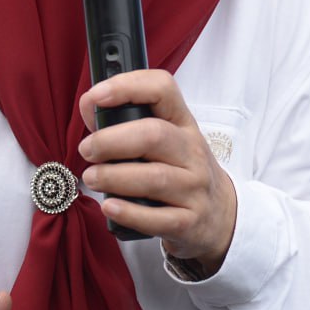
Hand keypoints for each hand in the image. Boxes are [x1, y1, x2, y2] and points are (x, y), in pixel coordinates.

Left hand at [77, 69, 236, 276]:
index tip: (96, 96)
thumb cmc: (182, 170)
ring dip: (114, 177)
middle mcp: (192, 151)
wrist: (222, 214)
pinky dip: (129, 213)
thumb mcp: (168, 140)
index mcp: (183, 123)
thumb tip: (90, 110)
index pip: (162, 89)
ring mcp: (194, 187)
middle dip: (112, 141)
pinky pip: (158, 219)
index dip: (126, 87)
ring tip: (92, 177)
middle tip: (87, 150)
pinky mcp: (189, 222)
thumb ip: (130, 123)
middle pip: (154, 135)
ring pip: (155, 177)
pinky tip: (110, 206)